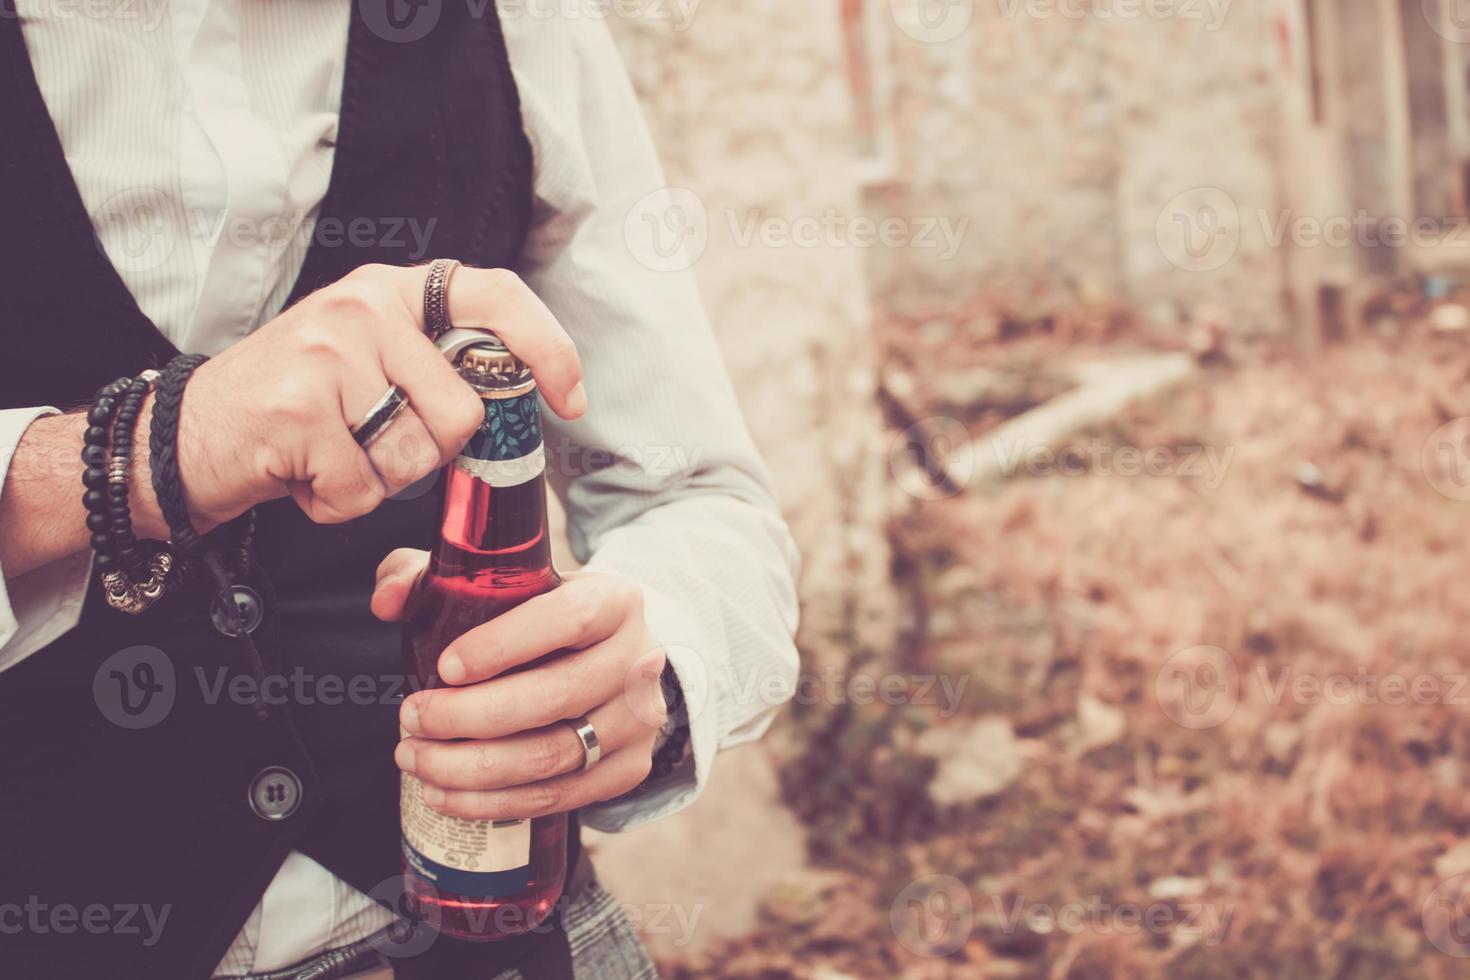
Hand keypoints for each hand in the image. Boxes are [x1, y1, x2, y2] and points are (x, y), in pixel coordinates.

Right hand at [163, 264, 586, 530]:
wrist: (185, 436)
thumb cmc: (294, 407)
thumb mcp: (367, 358)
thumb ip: (434, 363)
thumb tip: (520, 399)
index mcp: (392, 291)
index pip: (496, 297)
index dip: (548, 349)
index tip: (571, 400)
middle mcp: (363, 306)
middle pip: (462, 412)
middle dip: (427, 452)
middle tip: (367, 442)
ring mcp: (327, 353)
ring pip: (415, 457)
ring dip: (378, 481)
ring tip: (330, 454)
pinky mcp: (298, 409)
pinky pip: (362, 490)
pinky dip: (337, 504)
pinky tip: (302, 474)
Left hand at [373, 550, 668, 820]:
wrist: (613, 659)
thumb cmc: (546, 616)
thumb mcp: (505, 581)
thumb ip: (436, 575)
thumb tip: (387, 601)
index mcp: (615, 601)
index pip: (569, 620)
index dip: (504, 645)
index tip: (446, 666)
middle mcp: (638, 660)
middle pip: (553, 697)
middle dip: (468, 716)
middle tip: (412, 718)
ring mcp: (638, 720)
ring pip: (551, 756)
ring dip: (471, 767)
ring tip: (415, 757)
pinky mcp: (629, 769)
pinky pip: (557, 796)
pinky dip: (493, 802)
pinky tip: (445, 792)